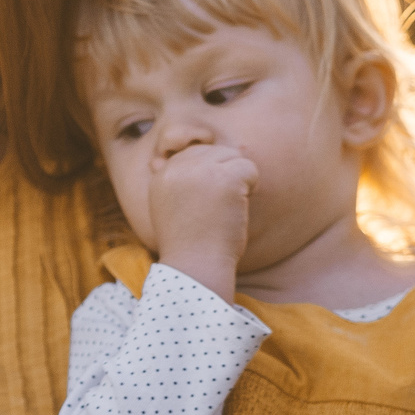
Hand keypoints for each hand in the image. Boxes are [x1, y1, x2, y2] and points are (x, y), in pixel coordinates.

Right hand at [148, 144, 256, 301]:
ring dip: (239, 180)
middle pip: (215, 151)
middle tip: (219, 207)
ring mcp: (201, 170)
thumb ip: (180, 180)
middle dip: (225, 175)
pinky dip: (252, 186)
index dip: (209, 176)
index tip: (206, 204)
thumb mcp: (172, 207)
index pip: (194, 153)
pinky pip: (250, 167)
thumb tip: (201, 148)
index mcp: (162, 174)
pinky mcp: (225, 178)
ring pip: (233, 156)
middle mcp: (177, 167)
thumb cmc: (190, 245)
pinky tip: (239, 207)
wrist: (196, 267)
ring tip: (227, 208)